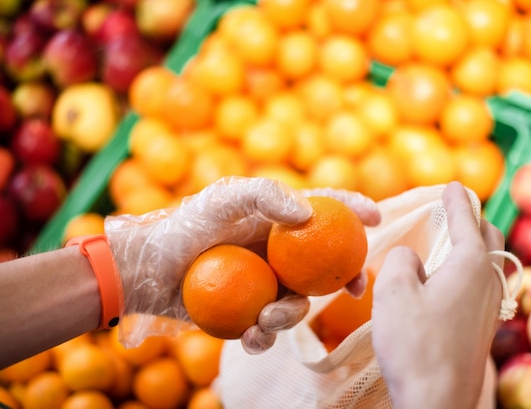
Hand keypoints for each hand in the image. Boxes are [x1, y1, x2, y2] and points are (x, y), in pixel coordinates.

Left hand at [105, 176, 380, 349]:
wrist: (151, 268)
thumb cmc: (188, 224)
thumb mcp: (225, 198)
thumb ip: (266, 196)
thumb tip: (308, 213)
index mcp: (279, 222)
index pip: (326, 210)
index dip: (355, 210)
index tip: (376, 217)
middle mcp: (279, 255)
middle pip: (326, 266)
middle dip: (347, 277)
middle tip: (356, 287)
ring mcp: (266, 286)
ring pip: (298, 305)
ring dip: (292, 316)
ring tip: (267, 319)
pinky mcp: (247, 314)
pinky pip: (266, 330)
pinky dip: (263, 337)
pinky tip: (251, 336)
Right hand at [371, 181, 503, 408]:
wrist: (437, 401)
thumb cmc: (414, 344)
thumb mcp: (394, 292)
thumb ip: (401, 260)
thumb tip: (411, 257)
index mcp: (471, 264)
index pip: (466, 220)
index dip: (456, 200)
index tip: (452, 184)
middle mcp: (489, 281)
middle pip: (490, 237)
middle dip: (474, 218)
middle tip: (457, 208)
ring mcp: (491, 307)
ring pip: (491, 263)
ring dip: (476, 244)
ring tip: (456, 239)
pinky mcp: (484, 329)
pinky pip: (485, 285)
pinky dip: (473, 269)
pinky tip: (455, 280)